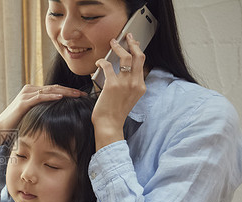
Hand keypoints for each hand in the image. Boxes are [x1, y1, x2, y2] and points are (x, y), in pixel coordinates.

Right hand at [0, 84, 84, 145]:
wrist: (2, 128)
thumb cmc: (18, 124)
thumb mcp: (33, 115)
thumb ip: (43, 111)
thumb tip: (58, 115)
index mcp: (33, 92)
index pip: (54, 89)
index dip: (68, 91)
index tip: (81, 96)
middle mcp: (30, 90)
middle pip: (54, 88)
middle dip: (70, 91)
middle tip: (83, 94)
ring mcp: (26, 95)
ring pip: (49, 90)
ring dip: (65, 92)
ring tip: (76, 95)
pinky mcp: (23, 102)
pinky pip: (40, 97)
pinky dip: (51, 97)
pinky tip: (61, 97)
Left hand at [92, 33, 146, 149]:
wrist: (109, 125)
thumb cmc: (115, 113)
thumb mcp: (128, 98)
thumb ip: (128, 85)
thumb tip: (122, 71)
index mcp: (140, 87)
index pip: (142, 64)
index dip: (138, 51)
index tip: (134, 44)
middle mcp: (135, 83)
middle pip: (139, 56)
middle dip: (133, 43)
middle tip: (127, 36)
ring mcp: (125, 83)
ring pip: (126, 57)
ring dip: (118, 47)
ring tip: (113, 42)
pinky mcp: (112, 84)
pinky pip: (107, 65)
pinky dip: (102, 61)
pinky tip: (98, 61)